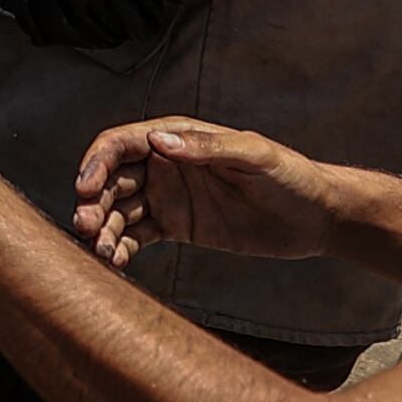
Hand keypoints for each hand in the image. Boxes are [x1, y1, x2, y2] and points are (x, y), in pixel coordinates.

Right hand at [73, 118, 338, 269]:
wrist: (316, 217)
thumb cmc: (290, 176)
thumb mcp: (255, 155)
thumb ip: (207, 148)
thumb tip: (157, 142)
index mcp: (177, 139)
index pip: (121, 145)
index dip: (97, 163)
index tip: (85, 188)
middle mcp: (164, 165)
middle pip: (111, 179)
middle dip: (92, 201)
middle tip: (85, 226)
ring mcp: (168, 197)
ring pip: (119, 210)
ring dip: (102, 227)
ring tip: (98, 250)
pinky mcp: (176, 227)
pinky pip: (137, 236)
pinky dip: (120, 248)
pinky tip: (114, 262)